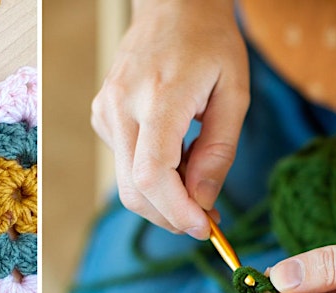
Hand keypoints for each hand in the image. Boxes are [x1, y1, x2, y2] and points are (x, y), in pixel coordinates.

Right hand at [91, 0, 248, 239]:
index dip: (176, 211)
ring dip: (164, 194)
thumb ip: (218, 151)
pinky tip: (175, 149)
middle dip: (170, 215)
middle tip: (207, 216)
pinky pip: (124, 162)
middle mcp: (122, 106)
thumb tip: (201, 201)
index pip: (152, 173)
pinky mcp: (101, 115)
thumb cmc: (210, 44)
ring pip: (128, 182)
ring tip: (196, 169)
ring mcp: (106, 111)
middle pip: (135, 190)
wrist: (172, 6)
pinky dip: (152, 173)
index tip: (204, 227)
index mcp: (159, 97)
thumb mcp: (234, 94)